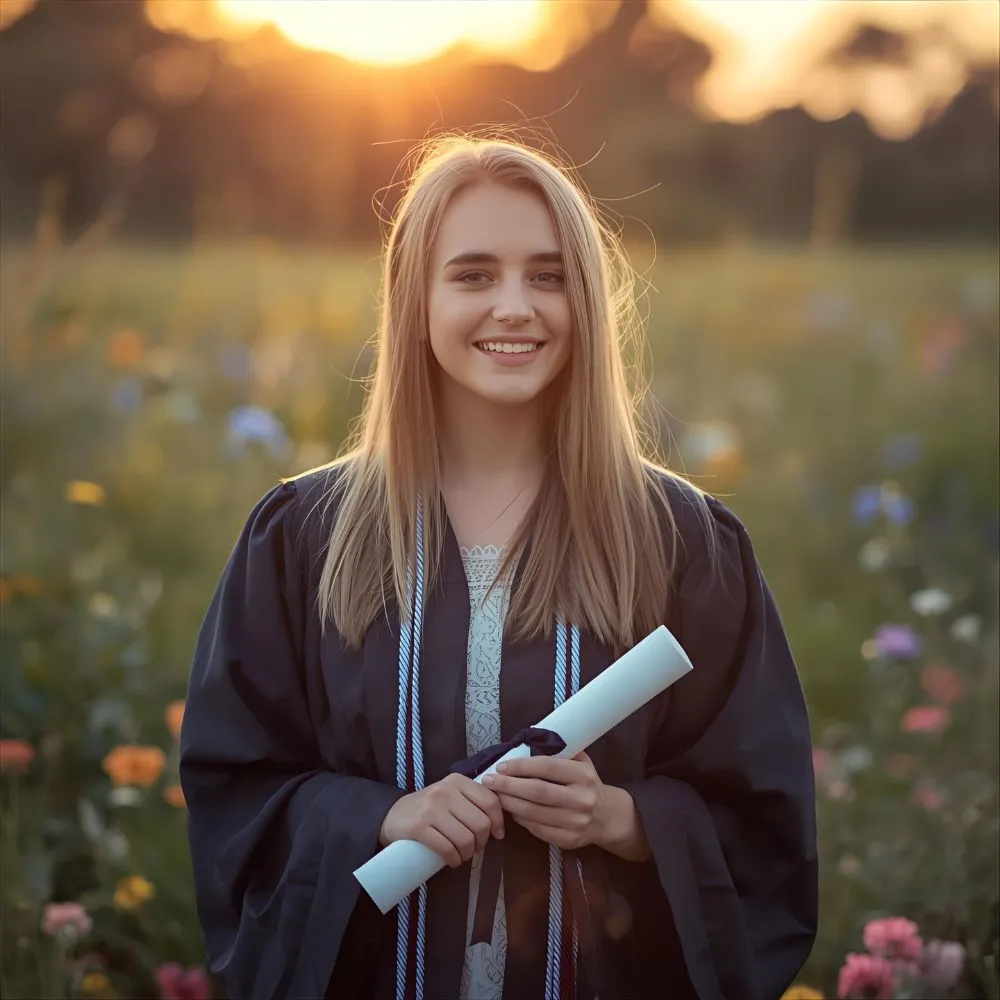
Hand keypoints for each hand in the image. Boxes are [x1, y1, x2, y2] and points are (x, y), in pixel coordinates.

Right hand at [378, 773, 504, 867]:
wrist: (393, 815)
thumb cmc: (430, 807)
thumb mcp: (452, 794)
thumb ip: (472, 800)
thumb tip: (499, 822)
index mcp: (458, 781)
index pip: (490, 801)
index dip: (498, 822)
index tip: (497, 834)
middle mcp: (445, 791)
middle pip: (480, 823)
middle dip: (482, 842)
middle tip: (475, 848)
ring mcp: (431, 808)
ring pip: (465, 838)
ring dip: (467, 854)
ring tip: (463, 855)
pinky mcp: (419, 827)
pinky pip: (447, 848)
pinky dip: (454, 859)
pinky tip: (453, 861)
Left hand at [482, 751, 611, 851]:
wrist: (607, 817)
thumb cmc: (586, 783)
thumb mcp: (581, 762)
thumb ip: (559, 752)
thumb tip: (527, 738)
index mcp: (583, 775)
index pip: (547, 767)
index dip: (521, 766)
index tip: (501, 765)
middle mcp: (582, 799)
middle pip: (537, 791)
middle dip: (509, 785)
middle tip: (489, 781)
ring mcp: (576, 822)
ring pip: (534, 813)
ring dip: (509, 803)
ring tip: (494, 795)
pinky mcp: (569, 840)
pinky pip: (538, 829)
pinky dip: (520, 820)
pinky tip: (511, 811)